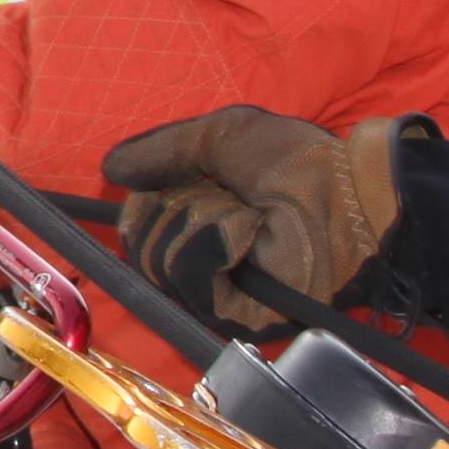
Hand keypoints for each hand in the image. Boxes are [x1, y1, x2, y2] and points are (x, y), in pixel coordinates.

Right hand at [99, 106, 406, 327]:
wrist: (340, 191)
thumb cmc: (295, 161)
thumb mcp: (217, 136)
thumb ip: (160, 150)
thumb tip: (108, 168)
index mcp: (197, 221)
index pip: (136, 221)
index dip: (143, 199)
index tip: (164, 179)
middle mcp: (199, 258)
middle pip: (140, 240)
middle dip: (180, 202)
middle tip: (227, 194)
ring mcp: (213, 290)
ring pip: (159, 256)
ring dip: (205, 218)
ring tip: (249, 213)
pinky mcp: (229, 312)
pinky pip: (188, 272)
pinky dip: (218, 238)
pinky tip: (252, 231)